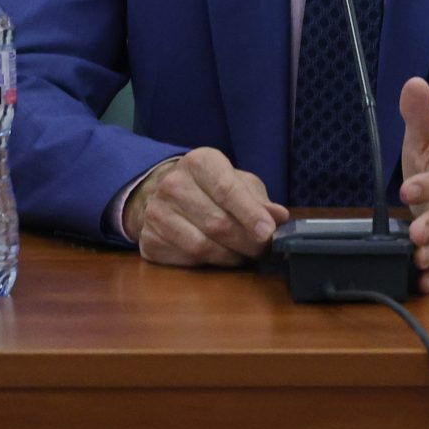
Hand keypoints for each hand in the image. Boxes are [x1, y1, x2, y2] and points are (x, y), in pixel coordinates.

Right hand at [122, 147, 288, 266]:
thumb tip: (279, 217)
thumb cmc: (210, 188)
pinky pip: (186, 261)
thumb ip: (259, 200)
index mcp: (199, 162)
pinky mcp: (149, 241)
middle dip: (247, 242)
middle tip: (263, 250)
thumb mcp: (238, 183)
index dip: (249, 214)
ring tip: (244, 255)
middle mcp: (173, 184)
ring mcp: (156, 213)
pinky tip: (219, 257)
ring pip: (202, 247)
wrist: (163, 194)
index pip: (226, 189)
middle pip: (217, 223)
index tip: (268, 232)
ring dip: (230, 257)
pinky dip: (209, 265)